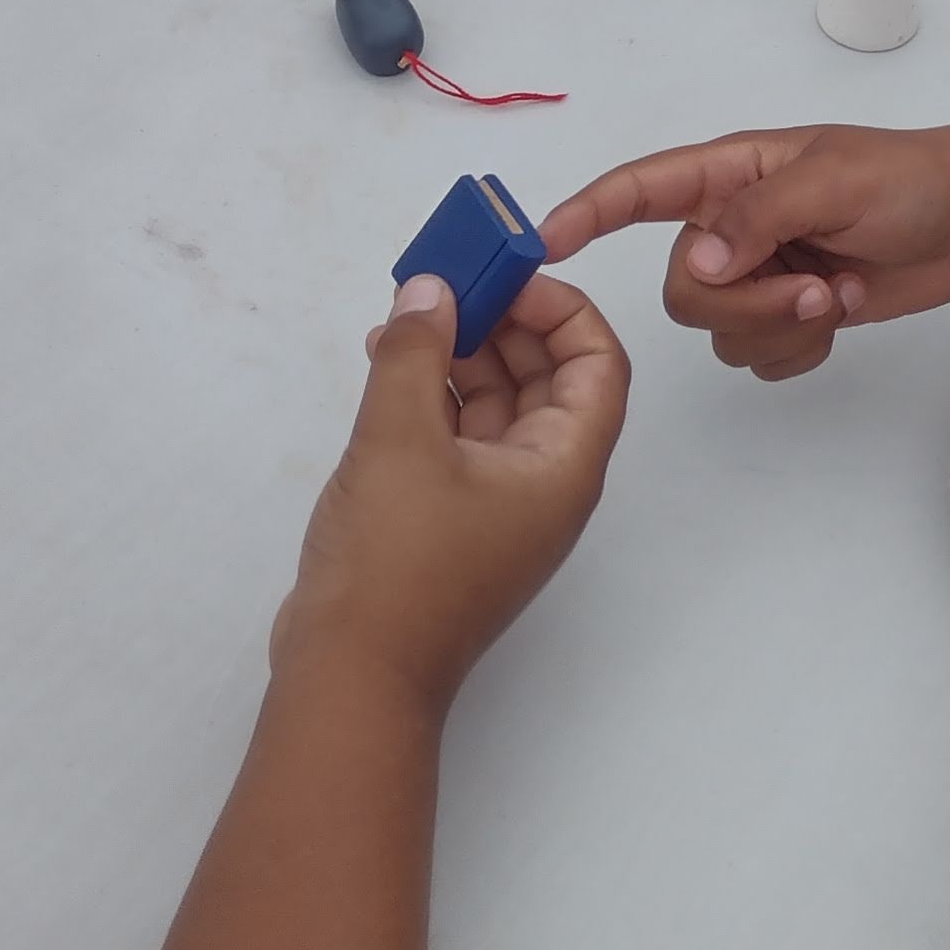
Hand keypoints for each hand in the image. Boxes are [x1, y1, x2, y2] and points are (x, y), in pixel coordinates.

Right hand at [272, 272, 628, 711]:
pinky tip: (387, 363)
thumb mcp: (401, 439)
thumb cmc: (397, 563)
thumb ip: (420, 352)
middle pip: (548, 378)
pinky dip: (430, 395)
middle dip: (502, 321)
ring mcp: (496, 505)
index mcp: (563, 468)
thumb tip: (434, 288)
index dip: (560, 308)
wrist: (352, 676)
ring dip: (459, 353)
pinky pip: (458, 436)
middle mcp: (542, 484)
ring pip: (498, 404)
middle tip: (449, 280)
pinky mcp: (451, 520)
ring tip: (406, 316)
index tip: (505, 273)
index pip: (597, 363)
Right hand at [544, 123, 949, 378]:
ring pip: (719, 330)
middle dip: (746, 304)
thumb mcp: (833, 181)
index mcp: (729, 174)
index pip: (639, 190)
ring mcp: (758, 274)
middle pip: (684, 288)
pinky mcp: (786, 316)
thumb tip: (700, 263)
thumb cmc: (905, 180)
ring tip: (836, 292)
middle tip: (813, 290)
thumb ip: (759, 219)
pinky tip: (839, 312)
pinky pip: (757, 357)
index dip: (588, 213)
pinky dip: (799, 350)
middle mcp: (731, 226)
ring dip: (781, 326)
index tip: (545, 243)